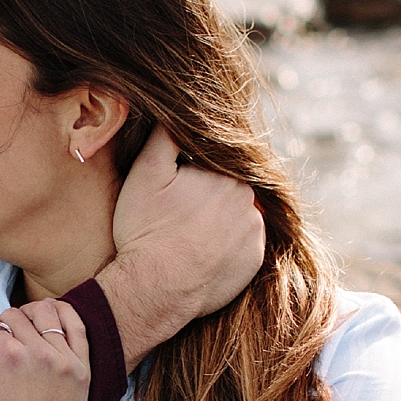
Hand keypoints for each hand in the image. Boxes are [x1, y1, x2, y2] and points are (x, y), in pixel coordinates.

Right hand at [0, 298, 87, 400]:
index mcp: (6, 356)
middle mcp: (38, 351)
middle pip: (14, 316)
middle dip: (3, 326)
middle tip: (1, 348)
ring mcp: (64, 359)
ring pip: (44, 313)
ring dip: (29, 315)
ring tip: (24, 328)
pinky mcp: (82, 369)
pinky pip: (76, 326)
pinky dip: (63, 312)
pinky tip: (52, 314)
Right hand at [96, 130, 264, 365]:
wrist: (155, 287)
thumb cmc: (146, 229)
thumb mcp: (146, 174)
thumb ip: (164, 137)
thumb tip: (173, 113)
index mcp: (229, 175)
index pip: (213, 166)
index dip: (191, 176)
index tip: (173, 192)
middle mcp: (250, 201)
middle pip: (227, 192)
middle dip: (206, 198)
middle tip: (177, 216)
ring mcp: (254, 234)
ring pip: (236, 218)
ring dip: (218, 223)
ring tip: (186, 237)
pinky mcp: (254, 262)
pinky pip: (242, 247)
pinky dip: (225, 248)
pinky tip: (199, 254)